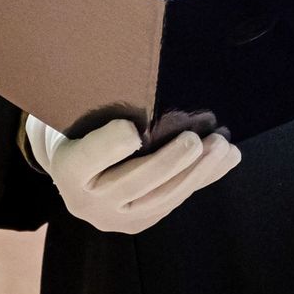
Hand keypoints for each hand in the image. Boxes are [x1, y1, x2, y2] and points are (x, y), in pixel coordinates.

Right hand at [26, 114, 241, 233]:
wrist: (72, 164)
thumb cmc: (78, 124)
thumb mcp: (76, 109)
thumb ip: (100, 102)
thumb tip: (135, 70)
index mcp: (67, 167)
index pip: (88, 156)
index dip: (110, 145)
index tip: (133, 128)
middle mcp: (85, 201)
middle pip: (133, 181)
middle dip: (168, 162)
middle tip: (194, 140)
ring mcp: (114, 217)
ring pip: (160, 198)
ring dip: (196, 173)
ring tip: (223, 147)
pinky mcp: (138, 222)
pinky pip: (174, 200)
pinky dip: (202, 178)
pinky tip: (227, 159)